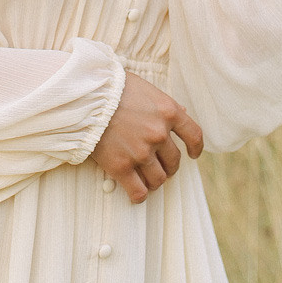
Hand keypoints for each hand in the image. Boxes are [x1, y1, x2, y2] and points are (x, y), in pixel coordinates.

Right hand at [89, 71, 202, 201]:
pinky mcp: (121, 166)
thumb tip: (181, 114)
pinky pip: (138, 192)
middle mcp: (159, 133)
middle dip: (168, 166)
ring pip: (158, 179)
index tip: (193, 155)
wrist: (86, 95)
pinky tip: (135, 191)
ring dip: (154, 180)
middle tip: (158, 165)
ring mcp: (141, 152)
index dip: (196, 148)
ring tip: (145, 177)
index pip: (194, 135)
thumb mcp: (146, 89)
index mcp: (168, 111)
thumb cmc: (114, 87)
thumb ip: (163, 105)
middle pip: (174, 161)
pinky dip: (139, 195)